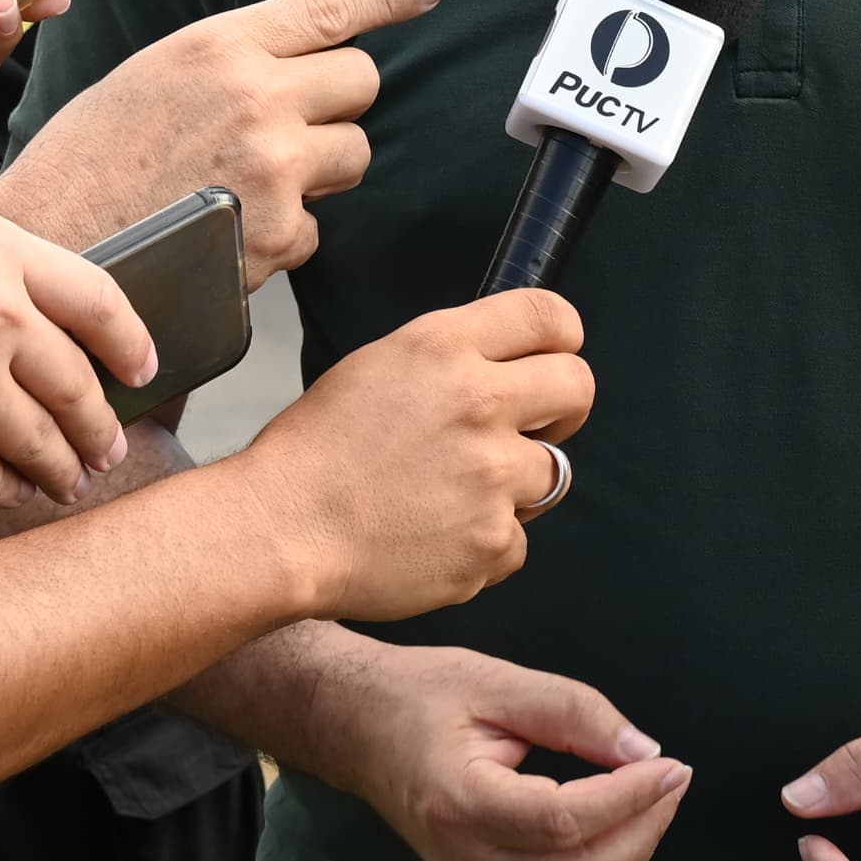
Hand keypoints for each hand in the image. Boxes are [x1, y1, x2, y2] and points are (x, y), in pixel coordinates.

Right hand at [0, 0, 438, 274]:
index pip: (331, 5)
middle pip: (360, 81)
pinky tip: (228, 233)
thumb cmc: (88, 165)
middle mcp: (258, 97)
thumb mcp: (152, 76)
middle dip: (336, 104)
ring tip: (248, 185)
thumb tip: (290, 60)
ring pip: (352, 154)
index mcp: (220, 46)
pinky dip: (284, 234)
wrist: (54, 247)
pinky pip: (317, 226)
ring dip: (319, 171)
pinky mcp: (279, 232)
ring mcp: (275, 167)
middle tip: (289, 129)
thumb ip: (229, 62)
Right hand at [0, 185, 155, 505]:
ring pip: (41, 438)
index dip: (132, 341)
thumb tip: (10, 290)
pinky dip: (6, 490)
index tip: (144, 368)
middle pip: (77, 383)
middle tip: (110, 445)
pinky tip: (13, 494)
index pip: (101, 300)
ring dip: (64, 466)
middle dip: (101, 422)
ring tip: (73, 480)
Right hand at [236, 291, 593, 620]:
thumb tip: (507, 367)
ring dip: (515, 486)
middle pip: (578, 386)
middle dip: (562, 409)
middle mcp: (480, 402)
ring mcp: (492, 475)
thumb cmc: (317, 451)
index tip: (555, 358)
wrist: (282, 529)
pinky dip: (484, 545)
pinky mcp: (492, 540)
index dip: (563, 337)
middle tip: (529, 430)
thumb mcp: (379, 366)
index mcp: (445, 347)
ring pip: (552, 473)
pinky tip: (435, 540)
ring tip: (454, 496)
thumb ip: (451, 358)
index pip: (550, 315)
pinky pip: (518, 541)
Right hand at [297, 641, 690, 860]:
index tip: (672, 764)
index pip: (564, 821)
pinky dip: (602, 857)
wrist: (355, 728)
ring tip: (654, 791)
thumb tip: (645, 751)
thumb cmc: (419, 695)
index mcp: (459, 803)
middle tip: (673, 776)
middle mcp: (463, 860)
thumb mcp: (497, 682)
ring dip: (630, 848)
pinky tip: (617, 812)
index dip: (629, 798)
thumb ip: (574, 712)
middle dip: (643, 829)